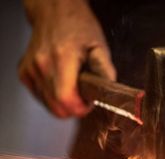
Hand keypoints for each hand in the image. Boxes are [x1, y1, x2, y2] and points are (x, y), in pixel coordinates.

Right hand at [19, 0, 115, 117]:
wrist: (54, 12)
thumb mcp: (99, 46)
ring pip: (48, 105)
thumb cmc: (78, 26)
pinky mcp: (25, 74)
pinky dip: (51, 97)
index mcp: (62, 58)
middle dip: (73, 109)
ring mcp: (30, 70)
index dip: (80, 109)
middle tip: (83, 97)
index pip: (66, 99)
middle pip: (57, 108)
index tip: (88, 104)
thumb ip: (105, 71)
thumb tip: (107, 92)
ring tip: (72, 87)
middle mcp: (42, 65)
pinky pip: (40, 97)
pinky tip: (59, 83)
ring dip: (62, 103)